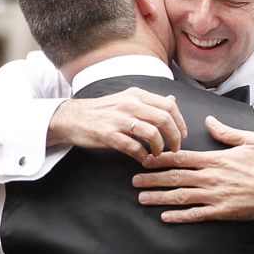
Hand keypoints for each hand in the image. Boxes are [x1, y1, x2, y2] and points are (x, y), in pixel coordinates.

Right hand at [48, 88, 186, 162]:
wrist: (72, 117)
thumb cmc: (102, 110)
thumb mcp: (126, 99)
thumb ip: (150, 101)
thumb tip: (172, 99)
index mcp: (136, 95)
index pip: (169, 105)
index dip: (180, 122)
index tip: (181, 135)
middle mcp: (129, 104)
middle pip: (164, 119)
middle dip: (174, 137)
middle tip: (174, 148)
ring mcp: (118, 119)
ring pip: (152, 133)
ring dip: (160, 148)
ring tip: (157, 154)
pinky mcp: (108, 135)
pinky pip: (134, 147)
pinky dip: (143, 156)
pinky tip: (143, 159)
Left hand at [132, 117, 253, 229]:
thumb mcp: (250, 140)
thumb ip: (225, 131)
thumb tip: (208, 120)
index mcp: (215, 159)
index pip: (181, 158)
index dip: (160, 158)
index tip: (144, 158)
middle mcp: (211, 177)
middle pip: (175, 177)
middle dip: (152, 179)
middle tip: (134, 181)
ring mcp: (216, 196)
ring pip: (181, 196)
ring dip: (159, 197)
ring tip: (142, 198)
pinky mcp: (223, 212)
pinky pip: (197, 214)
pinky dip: (180, 216)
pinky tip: (165, 217)